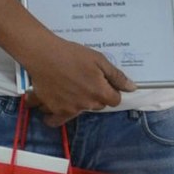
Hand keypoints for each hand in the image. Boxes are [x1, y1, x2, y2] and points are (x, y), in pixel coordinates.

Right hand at [17, 36, 134, 125]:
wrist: (42, 54)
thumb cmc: (71, 54)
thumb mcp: (98, 59)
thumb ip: (116, 76)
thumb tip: (132, 88)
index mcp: (99, 92)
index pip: (114, 100)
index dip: (110, 90)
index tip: (101, 81)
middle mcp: (86, 104)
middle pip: (97, 105)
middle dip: (93, 96)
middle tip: (83, 81)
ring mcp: (68, 108)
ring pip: (78, 113)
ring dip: (77, 105)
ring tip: (68, 92)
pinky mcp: (52, 108)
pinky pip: (54, 119)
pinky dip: (54, 116)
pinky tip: (54, 107)